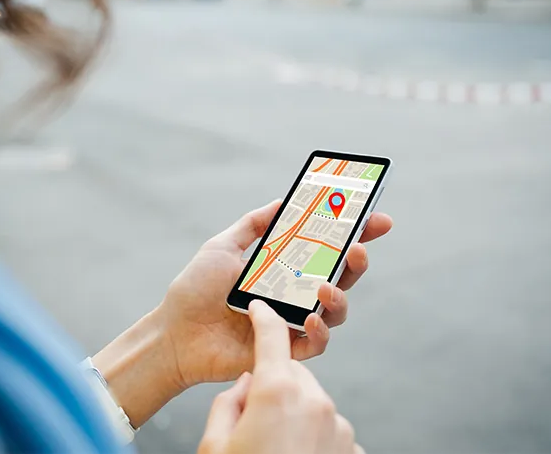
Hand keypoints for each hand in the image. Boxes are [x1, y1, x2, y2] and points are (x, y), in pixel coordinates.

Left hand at [92, 200, 390, 426]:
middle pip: (341, 277)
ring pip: (335, 310)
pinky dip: (320, 331)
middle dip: (357, 260)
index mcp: (285, 268)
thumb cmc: (195, 290)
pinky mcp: (285, 349)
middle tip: (359, 246)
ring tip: (325, 285)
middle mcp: (295, 294)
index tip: (376, 217)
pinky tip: (309, 317)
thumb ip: (254, 224)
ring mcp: (292, 321)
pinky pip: (317, 343)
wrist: (173, 333)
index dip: (356, 234)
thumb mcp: (222, 246)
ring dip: (340, 296)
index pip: (328, 249)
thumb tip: (284, 200)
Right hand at [199, 301, 363, 453]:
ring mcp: (337, 426)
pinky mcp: (349, 449)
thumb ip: (229, 402)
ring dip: (295, 411)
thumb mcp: (214, 444)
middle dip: (275, 382)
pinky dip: (313, 435)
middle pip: (292, 373)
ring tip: (273, 446)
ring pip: (312, 400)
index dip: (263, 318)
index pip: (271, 338)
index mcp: (277, 393)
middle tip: (253, 413)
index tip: (259, 307)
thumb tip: (247, 385)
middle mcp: (315, 401)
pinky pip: (328, 428)